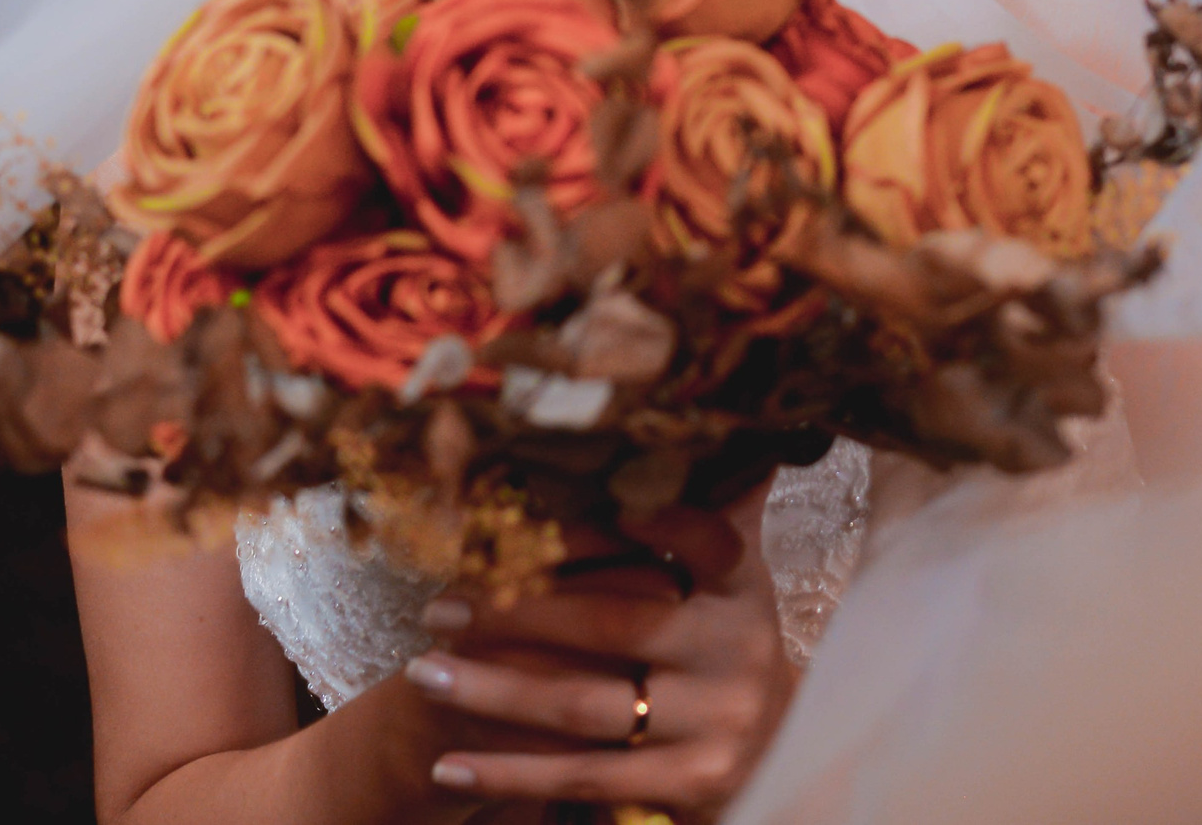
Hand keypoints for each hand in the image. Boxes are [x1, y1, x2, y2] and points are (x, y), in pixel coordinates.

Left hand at [404, 487, 795, 818]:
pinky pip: (582, 777)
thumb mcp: (733, 579)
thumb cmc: (724, 644)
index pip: (701, 539)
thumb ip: (719, 507)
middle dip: (516, 612)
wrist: (778, 752)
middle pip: (614, 621)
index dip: (651, 520)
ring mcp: (715, 721)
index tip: (572, 501)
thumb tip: (727, 418)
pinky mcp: (689, 784)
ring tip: (423, 673)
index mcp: (743, 586)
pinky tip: (447, 766)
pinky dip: (509, 774)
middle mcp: (737, 648)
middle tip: (439, 604)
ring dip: (493, 691)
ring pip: (585, 703)